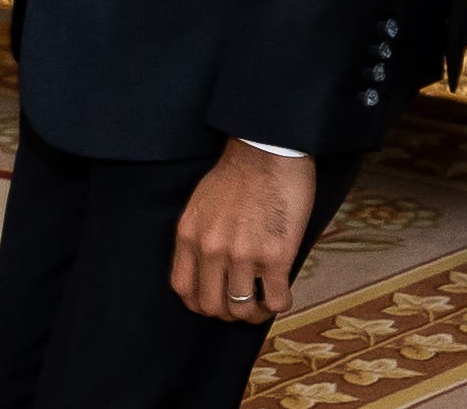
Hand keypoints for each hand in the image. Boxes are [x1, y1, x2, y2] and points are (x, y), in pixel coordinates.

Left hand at [170, 141, 313, 322]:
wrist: (267, 152)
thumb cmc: (238, 175)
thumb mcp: (201, 205)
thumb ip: (200, 237)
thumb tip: (209, 269)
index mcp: (189, 235)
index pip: (183, 288)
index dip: (200, 303)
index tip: (215, 302)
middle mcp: (211, 249)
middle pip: (212, 306)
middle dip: (228, 313)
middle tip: (243, 306)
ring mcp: (242, 255)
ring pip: (242, 310)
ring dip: (255, 313)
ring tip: (263, 302)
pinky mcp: (275, 256)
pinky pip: (275, 301)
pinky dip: (279, 304)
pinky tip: (282, 292)